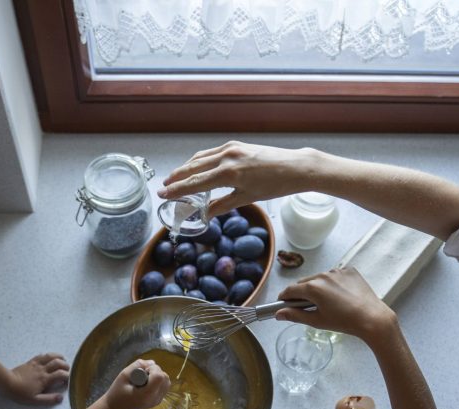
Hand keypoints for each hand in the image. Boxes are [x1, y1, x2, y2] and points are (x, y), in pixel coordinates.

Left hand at [6, 353, 69, 404]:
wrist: (7, 382)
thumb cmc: (21, 393)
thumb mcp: (35, 400)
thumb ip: (49, 399)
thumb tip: (61, 398)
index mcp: (45, 379)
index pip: (61, 374)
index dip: (67, 376)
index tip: (67, 381)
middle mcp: (43, 370)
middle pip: (58, 362)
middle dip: (65, 365)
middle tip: (67, 371)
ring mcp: (37, 364)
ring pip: (51, 356)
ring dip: (58, 357)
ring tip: (62, 360)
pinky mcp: (31, 362)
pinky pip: (41, 356)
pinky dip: (48, 355)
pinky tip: (49, 358)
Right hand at [103, 359, 170, 408]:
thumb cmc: (116, 393)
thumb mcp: (123, 375)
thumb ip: (137, 365)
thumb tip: (152, 362)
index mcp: (146, 395)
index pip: (159, 377)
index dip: (153, 369)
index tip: (143, 370)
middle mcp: (155, 399)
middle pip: (165, 378)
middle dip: (156, 371)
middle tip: (143, 374)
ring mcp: (157, 401)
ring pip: (166, 382)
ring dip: (158, 376)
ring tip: (144, 379)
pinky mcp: (157, 401)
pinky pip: (164, 386)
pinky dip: (158, 381)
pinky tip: (147, 383)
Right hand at [157, 141, 315, 216]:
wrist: (295, 167)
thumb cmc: (275, 185)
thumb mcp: (247, 198)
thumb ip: (222, 205)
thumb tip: (204, 214)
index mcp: (228, 173)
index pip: (195, 182)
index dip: (177, 189)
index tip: (163, 194)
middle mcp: (226, 157)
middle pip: (193, 167)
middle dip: (177, 177)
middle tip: (164, 186)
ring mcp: (231, 148)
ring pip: (201, 158)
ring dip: (186, 167)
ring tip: (176, 177)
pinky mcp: (237, 145)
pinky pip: (212, 153)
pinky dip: (200, 160)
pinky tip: (197, 167)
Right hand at [277, 268, 397, 339]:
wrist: (372, 318)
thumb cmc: (344, 322)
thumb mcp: (317, 321)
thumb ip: (295, 315)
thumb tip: (278, 314)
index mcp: (313, 287)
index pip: (290, 290)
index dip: (284, 297)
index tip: (283, 303)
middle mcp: (323, 275)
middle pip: (304, 283)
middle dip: (301, 293)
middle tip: (306, 306)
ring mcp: (337, 271)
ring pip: (320, 278)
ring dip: (317, 287)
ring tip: (326, 302)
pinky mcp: (349, 270)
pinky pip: (335, 275)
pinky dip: (333, 283)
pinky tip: (340, 295)